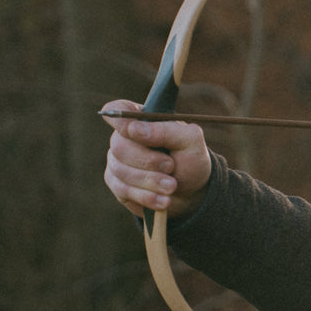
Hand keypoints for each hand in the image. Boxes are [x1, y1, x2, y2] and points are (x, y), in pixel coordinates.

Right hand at [101, 100, 212, 217]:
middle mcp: (125, 138)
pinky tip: (163, 200)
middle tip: (170, 167)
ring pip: (121, 170)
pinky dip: (146, 196)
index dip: (120, 120)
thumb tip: (134, 129)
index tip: (132, 131)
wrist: (192, 193)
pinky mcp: (117, 184)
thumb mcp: (191, 141)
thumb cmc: (191, 161)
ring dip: (150, 181)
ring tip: (172, 186)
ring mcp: (118, 161)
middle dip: (148, 160)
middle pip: (119, 145)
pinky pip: (122, 189)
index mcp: (142, 120)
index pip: (118, 110)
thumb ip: (167, 130)